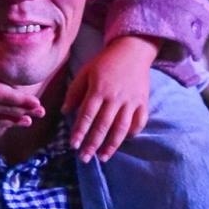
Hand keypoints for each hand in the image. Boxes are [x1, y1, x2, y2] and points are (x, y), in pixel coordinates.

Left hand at [62, 35, 156, 161]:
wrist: (133, 50)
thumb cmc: (105, 62)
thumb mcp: (85, 72)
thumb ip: (74, 92)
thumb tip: (65, 112)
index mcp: (99, 89)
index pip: (87, 115)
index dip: (80, 132)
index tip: (73, 145)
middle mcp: (115, 97)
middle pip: (103, 125)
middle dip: (92, 144)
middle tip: (84, 158)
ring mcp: (131, 101)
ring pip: (121, 128)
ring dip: (111, 145)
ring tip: (102, 157)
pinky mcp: (143, 102)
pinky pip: (139, 122)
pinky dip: (132, 133)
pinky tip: (122, 141)